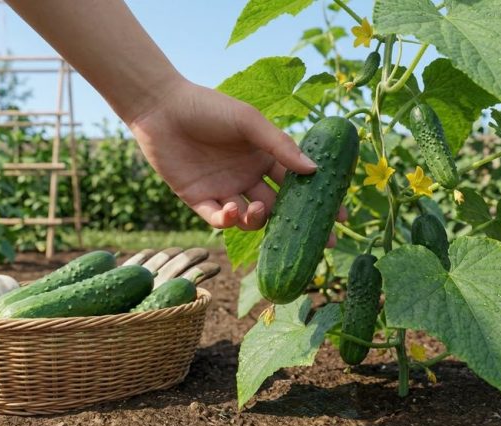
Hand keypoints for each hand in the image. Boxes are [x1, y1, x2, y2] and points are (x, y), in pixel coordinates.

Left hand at [129, 78, 346, 234]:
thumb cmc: (209, 108)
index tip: (338, 217)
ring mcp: (224, 190)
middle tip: (317, 241)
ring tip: (255, 209)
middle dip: (296, 225)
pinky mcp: (199, 200)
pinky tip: (229, 209)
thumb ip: (281, 146)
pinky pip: (219, 220)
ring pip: (249, 219)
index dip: (316, 200)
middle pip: (278, 208)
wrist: (163, 108)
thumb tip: (315, 171)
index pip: (296, 183)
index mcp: (263, 157)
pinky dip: (227, 221)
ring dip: (257, 220)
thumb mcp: (250, 123)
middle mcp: (247, 177)